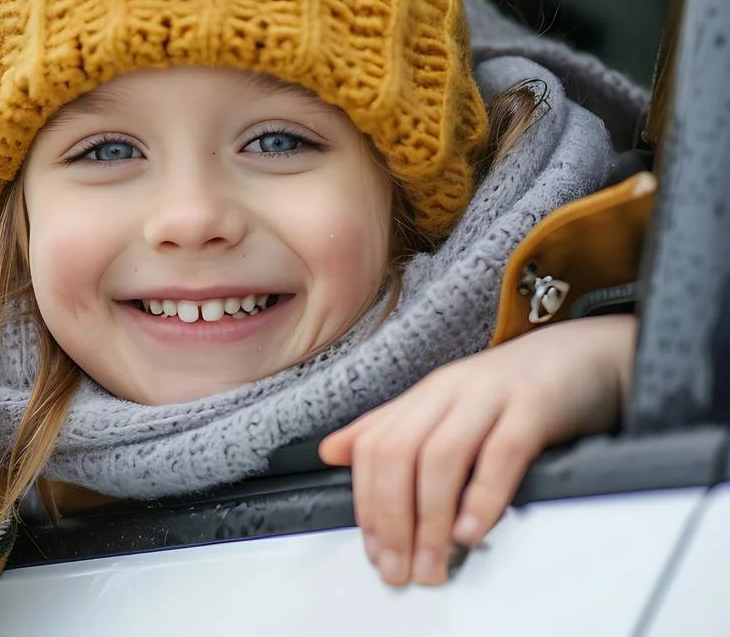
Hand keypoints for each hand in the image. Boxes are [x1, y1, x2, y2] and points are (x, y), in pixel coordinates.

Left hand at [318, 314, 636, 586]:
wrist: (590, 355)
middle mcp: (451, 391)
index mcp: (427, 394)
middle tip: (401, 567)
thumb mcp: (446, 405)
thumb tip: (332, 451)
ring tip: (434, 561)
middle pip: (399, 453)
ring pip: (442, 456)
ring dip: (432, 519)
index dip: (368, 503)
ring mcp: (492, 396)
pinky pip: (502, 452)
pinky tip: (473, 531)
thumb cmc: (517, 390)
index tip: (376, 551)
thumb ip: (391, 428)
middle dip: (393, 519)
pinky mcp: (536, 406)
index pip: (376, 447)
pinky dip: (483, 495)